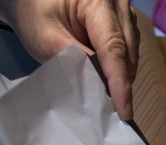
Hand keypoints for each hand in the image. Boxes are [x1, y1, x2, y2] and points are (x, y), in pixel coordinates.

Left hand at [0, 0, 139, 119]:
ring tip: (109, 96)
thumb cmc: (33, 12)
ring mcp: (122, 9)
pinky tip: (108, 77)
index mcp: (97, 1)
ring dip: (122, 74)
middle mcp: (116, 2)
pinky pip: (129, 46)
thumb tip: (99, 87)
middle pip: (127, 50)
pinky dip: (120, 65)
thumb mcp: (46, 37)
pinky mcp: (122, 18)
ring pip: (131, 50)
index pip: (114, 47)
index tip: (124, 111)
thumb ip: (73, 60)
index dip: (119, 82)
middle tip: (112, 111)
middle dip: (121, 81)